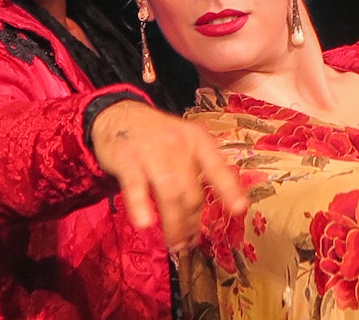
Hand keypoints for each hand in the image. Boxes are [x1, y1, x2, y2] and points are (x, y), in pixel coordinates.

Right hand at [90, 100, 247, 250]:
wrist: (118, 114)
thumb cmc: (156, 136)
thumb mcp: (183, 143)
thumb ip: (196, 170)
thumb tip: (206, 211)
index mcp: (197, 140)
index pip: (218, 168)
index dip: (230, 190)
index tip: (240, 209)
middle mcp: (178, 145)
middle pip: (191, 191)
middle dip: (192, 222)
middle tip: (189, 242)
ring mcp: (151, 152)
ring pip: (169, 194)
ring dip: (174, 224)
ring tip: (175, 244)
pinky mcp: (127, 160)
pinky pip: (136, 187)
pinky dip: (141, 206)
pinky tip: (145, 224)